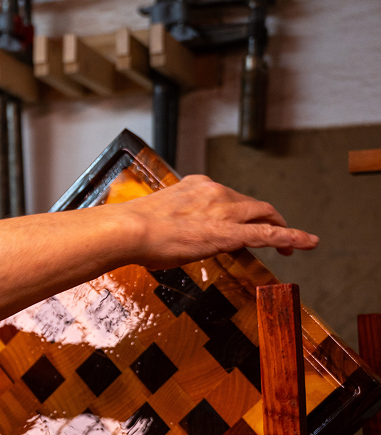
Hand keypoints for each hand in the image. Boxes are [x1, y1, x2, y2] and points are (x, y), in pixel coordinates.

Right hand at [125, 175, 317, 266]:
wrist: (129, 230)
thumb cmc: (133, 228)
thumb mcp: (158, 215)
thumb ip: (172, 220)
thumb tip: (168, 233)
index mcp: (196, 187)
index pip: (228, 197)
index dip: (243, 210)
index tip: (246, 219)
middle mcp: (214, 192)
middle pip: (252, 203)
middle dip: (270, 217)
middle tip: (280, 234)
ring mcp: (224, 211)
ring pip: (263, 215)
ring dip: (281, 228)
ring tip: (294, 246)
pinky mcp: (228, 232)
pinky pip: (267, 234)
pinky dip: (290, 237)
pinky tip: (305, 243)